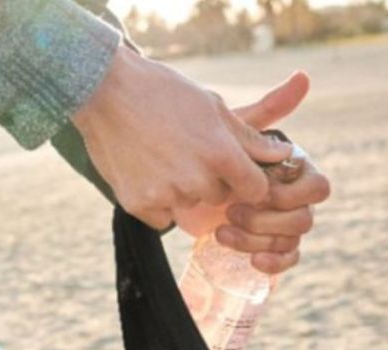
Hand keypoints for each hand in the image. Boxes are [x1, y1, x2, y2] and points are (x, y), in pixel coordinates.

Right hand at [72, 46, 292, 230]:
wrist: (106, 94)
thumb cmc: (163, 93)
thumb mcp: (212, 107)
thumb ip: (249, 137)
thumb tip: (282, 154)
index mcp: (220, 154)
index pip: (255, 190)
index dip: (247, 180)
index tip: (234, 170)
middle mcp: (196, 180)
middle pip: (220, 198)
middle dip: (210, 182)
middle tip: (186, 153)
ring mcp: (165, 195)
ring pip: (189, 207)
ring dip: (181, 192)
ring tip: (161, 158)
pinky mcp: (138, 205)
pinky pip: (162, 218)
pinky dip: (157, 203)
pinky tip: (145, 173)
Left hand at [188, 71, 330, 274]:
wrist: (180, 181)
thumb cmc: (209, 154)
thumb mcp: (229, 134)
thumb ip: (265, 113)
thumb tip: (303, 77)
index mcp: (293, 171)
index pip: (317, 188)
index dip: (290, 195)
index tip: (256, 190)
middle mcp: (293, 198)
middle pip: (304, 219)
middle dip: (267, 219)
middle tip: (229, 211)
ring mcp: (281, 223)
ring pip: (291, 240)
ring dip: (258, 238)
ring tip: (221, 230)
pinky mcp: (266, 243)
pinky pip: (288, 259)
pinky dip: (274, 262)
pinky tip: (252, 261)